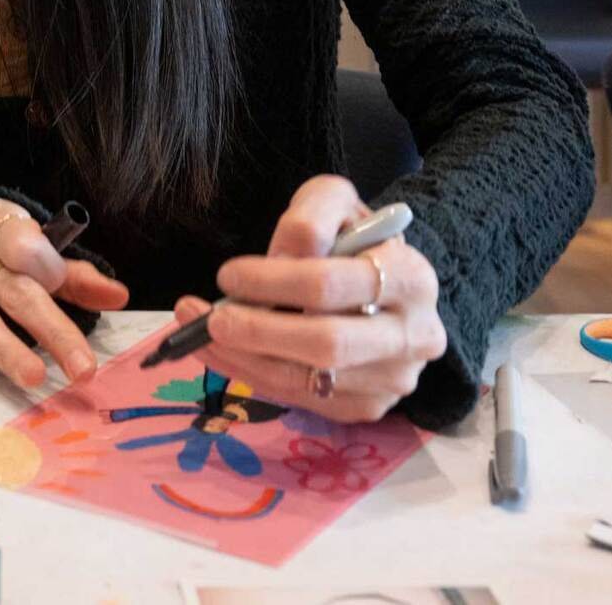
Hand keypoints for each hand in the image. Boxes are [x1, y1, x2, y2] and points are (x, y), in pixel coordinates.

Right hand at [0, 198, 129, 387]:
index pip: (20, 239)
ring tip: (34, 376)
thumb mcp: (24, 246)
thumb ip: (70, 275)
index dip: (38, 258)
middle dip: (51, 330)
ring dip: (5, 347)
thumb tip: (120, 296)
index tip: (56, 280)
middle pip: (15, 292)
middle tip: (82, 368)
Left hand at [172, 174, 445, 421]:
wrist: (383, 285)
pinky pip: (301, 399)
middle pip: (327, 344)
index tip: (226, 275)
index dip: (273, 282)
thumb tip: (279, 259)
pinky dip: (252, 376)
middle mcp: (414, 336)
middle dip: (259, 332)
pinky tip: (221, 353)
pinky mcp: (367, 407)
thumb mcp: (332, 205)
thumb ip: (308, 220)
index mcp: (412, 278)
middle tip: (210, 319)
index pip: (333, 285)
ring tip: (197, 334)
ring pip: (310, 380)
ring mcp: (393, 380)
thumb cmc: (352, 239)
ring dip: (244, 359)